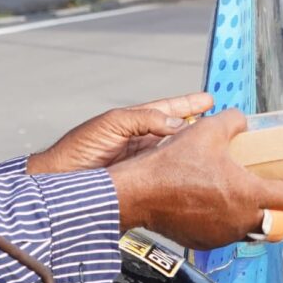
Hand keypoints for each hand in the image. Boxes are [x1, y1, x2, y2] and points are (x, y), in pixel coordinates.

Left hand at [28, 92, 211, 173]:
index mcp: (133, 121)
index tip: (208, 99)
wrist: (62, 181)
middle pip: (176, 130)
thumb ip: (145, 119)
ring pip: (175, 152)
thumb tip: (178, 122)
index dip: (188, 104)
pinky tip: (195, 171)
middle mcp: (140, 140)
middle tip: (220, 120)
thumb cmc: (78, 149)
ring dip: (194, 148)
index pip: (167, 108)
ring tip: (215, 144)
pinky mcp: (142, 182)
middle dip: (198, 124)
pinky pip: (168, 173)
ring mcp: (142, 162)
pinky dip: (182, 170)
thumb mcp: (113, 124)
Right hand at [107, 111, 282, 250]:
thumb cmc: (172, 165)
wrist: (139, 193)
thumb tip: (241, 122)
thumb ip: (234, 121)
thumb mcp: (208, 130)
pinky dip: (223, 221)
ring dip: (247, 213)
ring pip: (249, 228)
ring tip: (230, 193)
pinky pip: (224, 233)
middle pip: (275, 219)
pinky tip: (208, 203)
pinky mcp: (204, 242)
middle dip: (271, 204)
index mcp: (247, 194)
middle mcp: (240, 220)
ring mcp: (222, 235)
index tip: (274, 176)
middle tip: (260, 188)